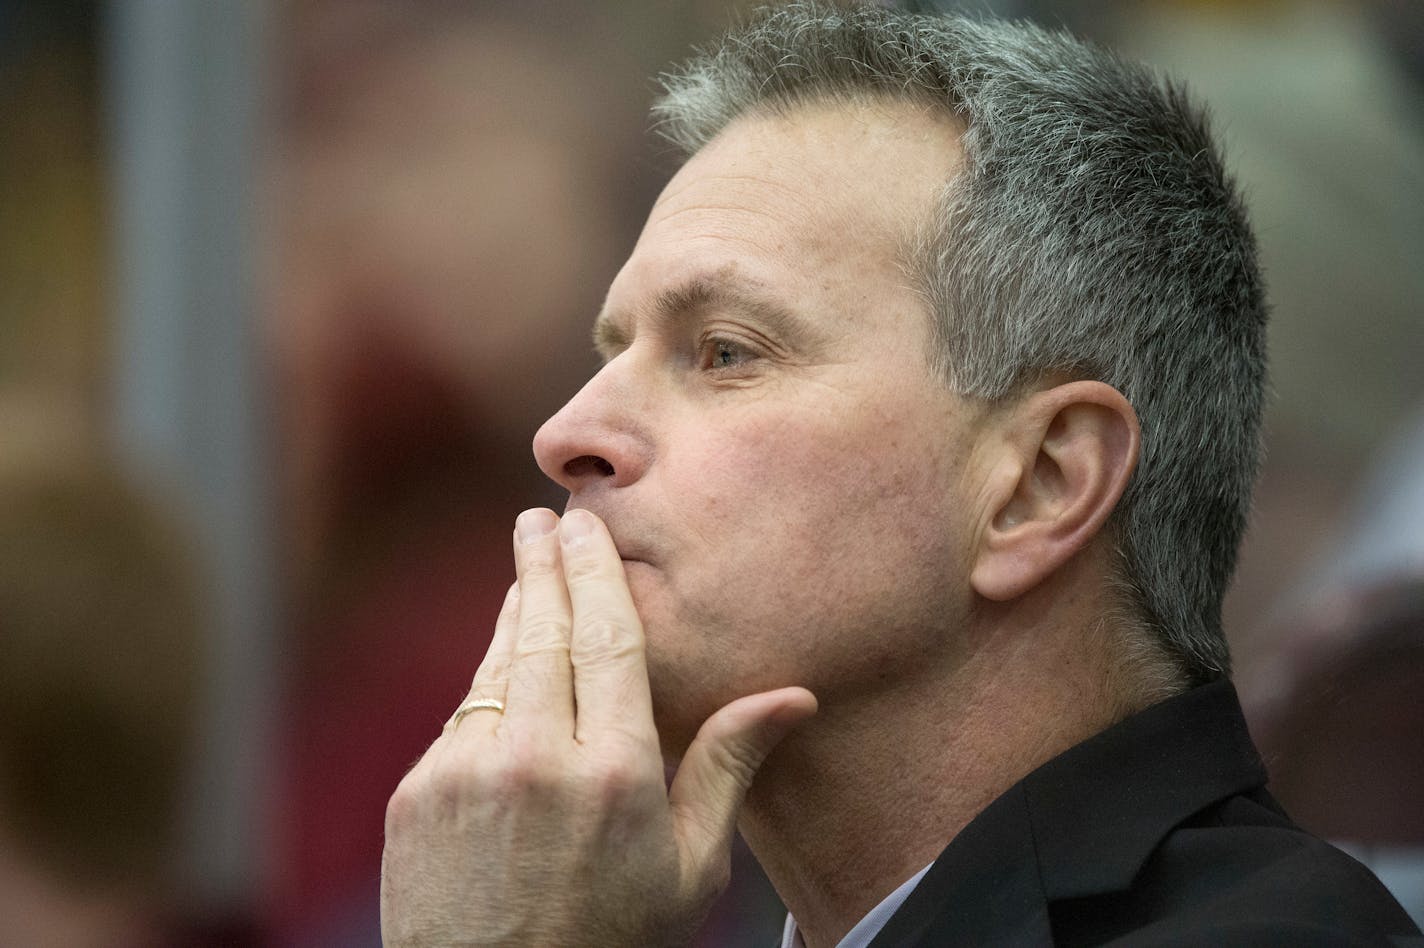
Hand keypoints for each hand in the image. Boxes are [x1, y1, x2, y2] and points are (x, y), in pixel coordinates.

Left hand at [380, 507, 817, 946]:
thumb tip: (792, 698)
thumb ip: (727, 768)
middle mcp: (537, 759)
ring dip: (511, 612)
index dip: (595, 572)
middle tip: (539, 517)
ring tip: (525, 570)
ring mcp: (467, 772)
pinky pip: (460, 716)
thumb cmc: (610, 939)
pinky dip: (486, 683)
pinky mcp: (418, 793)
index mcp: (617, 772)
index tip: (584, 526)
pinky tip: (503, 669)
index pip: (606, 637)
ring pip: (495, 664)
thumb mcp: (690, 869)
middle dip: (542, 565)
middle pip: (542, 629)